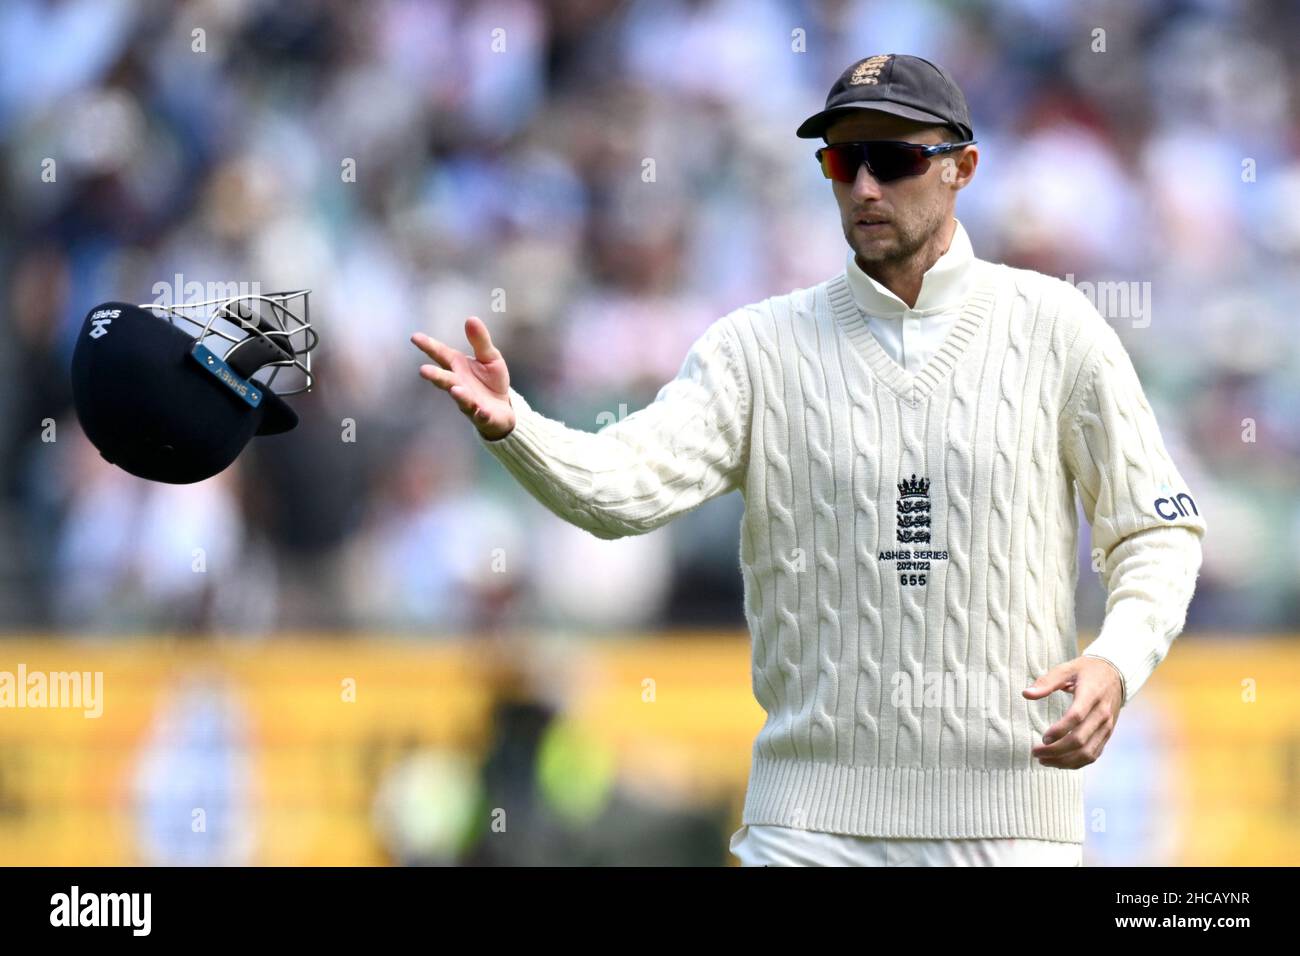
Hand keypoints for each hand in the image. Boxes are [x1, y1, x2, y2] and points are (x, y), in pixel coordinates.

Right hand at [411, 316, 515, 440]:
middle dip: (435, 375)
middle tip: (423, 370)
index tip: (415, 337)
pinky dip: (481, 414)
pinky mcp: (483, 415)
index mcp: (458, 367)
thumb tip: (471, 318)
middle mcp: (459, 384)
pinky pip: (481, 415)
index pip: (441, 355)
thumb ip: (480, 341)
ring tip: (454, 389)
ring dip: (457, 394)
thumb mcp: (489, 357)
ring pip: (461, 398)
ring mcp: (469, 401)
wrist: (503, 408)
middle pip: (445, 379)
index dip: (428, 346)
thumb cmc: (491, 381)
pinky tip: (481, 411)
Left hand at [1022, 656, 1123, 768]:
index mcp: (1091, 695)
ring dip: (1065, 761)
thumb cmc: (1087, 671)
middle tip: (1036, 752)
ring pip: (1087, 752)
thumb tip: (1026, 694)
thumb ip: (1047, 682)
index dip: (1059, 730)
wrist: (1116, 674)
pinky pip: (1094, 754)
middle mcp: (1102, 714)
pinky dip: (1076, 763)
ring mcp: (1107, 727)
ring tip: (1043, 760)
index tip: (1042, 738)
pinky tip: (1059, 762)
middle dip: (1056, 750)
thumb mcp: (1067, 669)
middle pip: (1080, 740)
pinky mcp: (1107, 735)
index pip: (1076, 717)